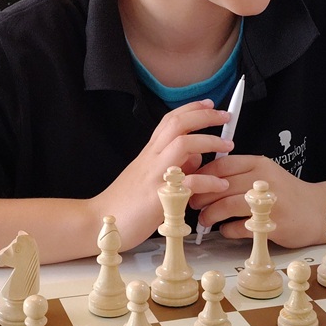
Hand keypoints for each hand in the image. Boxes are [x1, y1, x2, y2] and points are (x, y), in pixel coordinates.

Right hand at [87, 101, 231, 249]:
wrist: (96, 221)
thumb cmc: (124, 202)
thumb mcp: (150, 177)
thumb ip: (173, 165)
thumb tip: (197, 156)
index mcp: (149, 153)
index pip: (170, 121)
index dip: (191, 109)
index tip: (209, 104)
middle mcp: (151, 159)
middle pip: (178, 125)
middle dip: (204, 116)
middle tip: (225, 116)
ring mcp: (154, 176)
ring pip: (182, 144)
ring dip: (209, 141)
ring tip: (228, 146)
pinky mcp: (157, 198)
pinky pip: (187, 183)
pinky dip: (207, 181)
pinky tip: (220, 184)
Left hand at [190, 155, 325, 248]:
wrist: (317, 210)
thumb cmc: (286, 193)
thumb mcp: (265, 174)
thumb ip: (240, 174)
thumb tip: (204, 180)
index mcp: (260, 164)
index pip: (222, 164)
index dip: (202, 175)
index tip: (192, 184)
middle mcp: (264, 181)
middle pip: (221, 185)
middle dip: (201, 197)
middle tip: (193, 204)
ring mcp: (269, 203)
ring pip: (227, 205)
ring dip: (210, 215)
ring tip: (204, 220)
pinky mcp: (273, 225)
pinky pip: (240, 228)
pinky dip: (227, 230)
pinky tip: (225, 230)